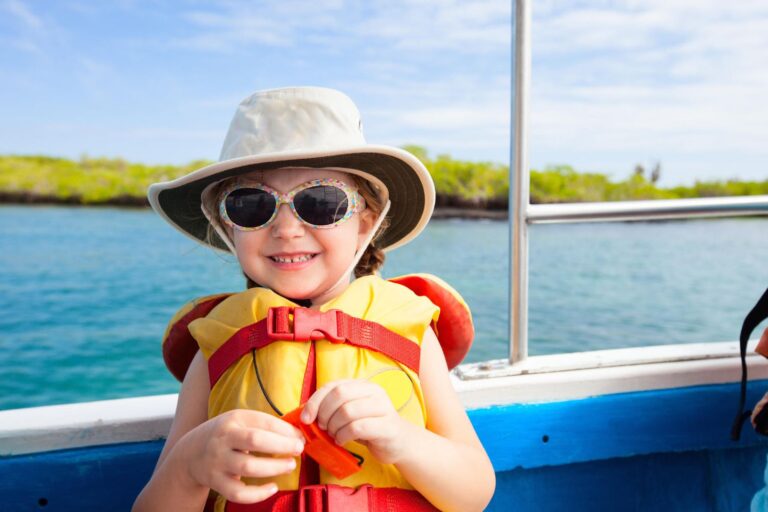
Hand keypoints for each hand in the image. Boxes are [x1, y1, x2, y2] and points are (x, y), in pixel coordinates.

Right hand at [181, 409, 304, 503]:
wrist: (191, 452)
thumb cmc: (227, 435)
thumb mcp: (241, 421)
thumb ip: (266, 425)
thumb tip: (298, 434)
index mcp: (234, 419)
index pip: (263, 422)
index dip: (285, 430)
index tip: (300, 437)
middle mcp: (224, 438)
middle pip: (255, 440)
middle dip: (282, 445)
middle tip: (298, 449)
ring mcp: (218, 461)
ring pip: (248, 466)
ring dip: (273, 467)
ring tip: (290, 465)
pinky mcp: (216, 482)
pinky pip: (238, 492)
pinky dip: (258, 494)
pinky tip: (272, 487)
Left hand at [301, 379, 408, 463]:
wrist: (398, 443)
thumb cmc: (368, 427)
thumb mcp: (350, 413)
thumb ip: (333, 408)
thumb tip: (306, 414)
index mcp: (362, 385)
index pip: (333, 385)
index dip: (315, 401)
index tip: (306, 418)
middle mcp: (374, 391)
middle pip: (339, 394)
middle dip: (324, 413)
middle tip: (322, 428)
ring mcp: (383, 407)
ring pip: (347, 411)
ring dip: (334, 427)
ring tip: (334, 435)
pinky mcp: (387, 426)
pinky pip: (357, 428)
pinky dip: (343, 436)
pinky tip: (342, 441)